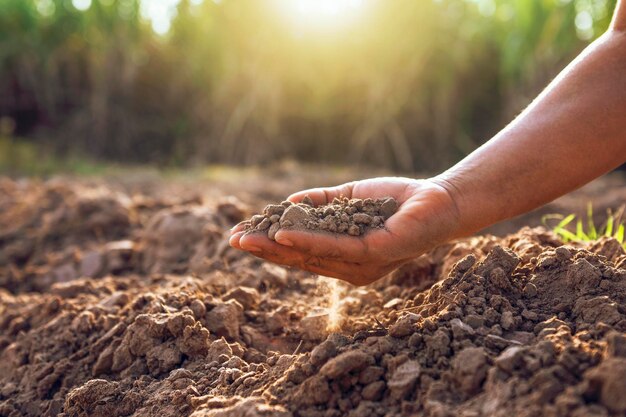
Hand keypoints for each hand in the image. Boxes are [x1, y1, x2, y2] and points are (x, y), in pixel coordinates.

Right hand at [229, 177, 459, 285]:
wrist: (438, 200)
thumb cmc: (396, 201)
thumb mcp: (349, 200)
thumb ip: (321, 204)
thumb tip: (288, 204)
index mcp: (342, 256)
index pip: (299, 252)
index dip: (268, 244)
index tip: (240, 234)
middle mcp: (349, 267)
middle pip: (299, 259)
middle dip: (265, 250)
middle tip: (233, 240)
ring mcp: (361, 264)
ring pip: (312, 257)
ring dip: (277, 248)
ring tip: (248, 238)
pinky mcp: (374, 253)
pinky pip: (336, 247)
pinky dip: (308, 241)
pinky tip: (284, 236)